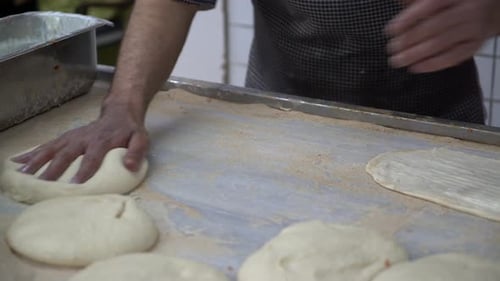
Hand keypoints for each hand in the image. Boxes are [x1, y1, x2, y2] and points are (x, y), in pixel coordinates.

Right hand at [12, 104, 148, 182]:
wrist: (119, 112)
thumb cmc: (130, 130)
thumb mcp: (141, 139)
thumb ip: (137, 152)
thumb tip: (130, 166)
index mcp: (103, 141)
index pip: (93, 157)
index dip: (85, 170)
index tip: (75, 184)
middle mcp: (84, 138)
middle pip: (67, 154)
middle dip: (54, 169)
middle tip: (42, 184)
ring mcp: (73, 137)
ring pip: (52, 148)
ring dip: (37, 160)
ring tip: (23, 173)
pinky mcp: (66, 137)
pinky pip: (47, 145)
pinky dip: (32, 152)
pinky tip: (17, 161)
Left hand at [386, 0, 499, 72]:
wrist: (489, 8)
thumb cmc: (454, 2)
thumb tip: (399, 1)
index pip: (431, 5)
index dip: (409, 18)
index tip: (390, 30)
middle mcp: (469, 9)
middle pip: (435, 26)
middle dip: (410, 39)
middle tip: (391, 49)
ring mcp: (474, 28)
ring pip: (442, 43)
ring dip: (416, 54)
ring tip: (397, 61)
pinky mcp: (476, 44)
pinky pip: (453, 57)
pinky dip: (432, 64)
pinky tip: (415, 67)